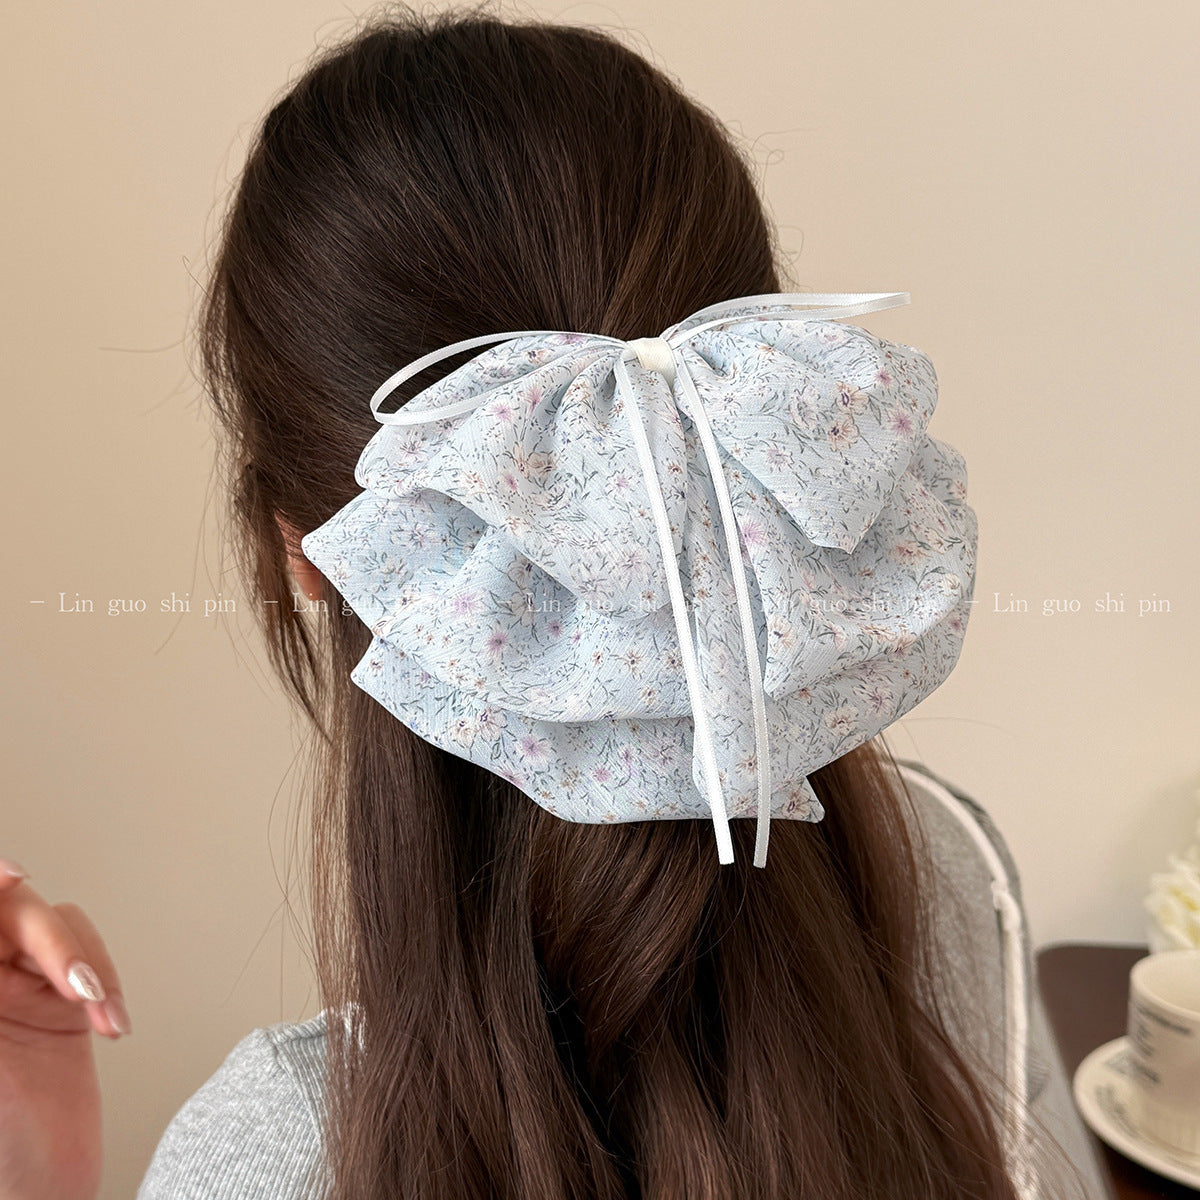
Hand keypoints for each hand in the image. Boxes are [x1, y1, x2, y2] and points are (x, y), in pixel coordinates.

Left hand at [0, 859, 129, 1199]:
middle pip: (14, 910)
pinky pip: (92, 961)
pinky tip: (108, 1020)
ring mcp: (20, 990)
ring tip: (93, 1009)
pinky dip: (110, 985)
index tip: (13, 878)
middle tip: (70, 977)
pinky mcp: (63, 1004)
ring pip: (60, 928)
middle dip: (53, 942)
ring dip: (89, 965)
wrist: (40, 1196)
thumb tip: (1, 894)